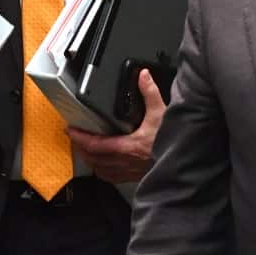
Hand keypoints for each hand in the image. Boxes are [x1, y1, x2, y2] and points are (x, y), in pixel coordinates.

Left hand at [66, 69, 166, 183]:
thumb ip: (150, 93)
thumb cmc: (174, 143)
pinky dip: (102, 170)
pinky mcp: (134, 177)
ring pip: (100, 170)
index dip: (79, 137)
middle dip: (80, 148)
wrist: (184, 164)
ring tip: (85, 150)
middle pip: (92, 158)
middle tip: (74, 137)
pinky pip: (111, 177)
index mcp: (127, 147)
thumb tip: (143, 77)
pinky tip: (103, 165)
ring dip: (90, 160)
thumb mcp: (162, 114)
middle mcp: (124, 162)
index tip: (71, 130)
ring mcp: (128, 172)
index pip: (95, 144)